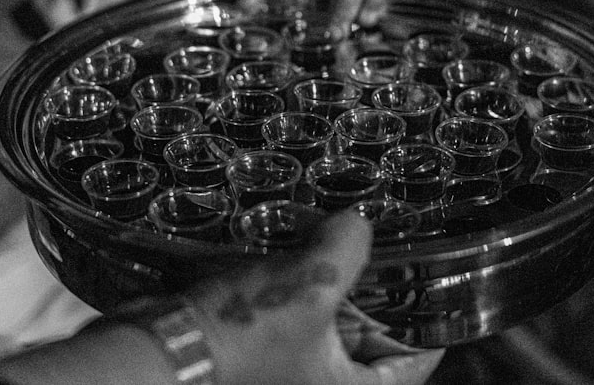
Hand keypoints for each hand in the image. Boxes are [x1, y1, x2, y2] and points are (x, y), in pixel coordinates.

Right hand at [189, 211, 443, 384]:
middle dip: (373, 287)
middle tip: (379, 240)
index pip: (418, 359)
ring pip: (331, 322)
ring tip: (334, 235)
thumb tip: (358, 223)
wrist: (158, 354)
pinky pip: (294, 317)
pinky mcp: (262, 353)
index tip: (434, 270)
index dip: (430, 315)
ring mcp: (292, 371)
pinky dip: (296, 285)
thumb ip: (349, 247)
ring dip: (331, 281)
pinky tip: (293, 247)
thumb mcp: (311, 284)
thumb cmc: (242, 336)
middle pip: (374, 336)